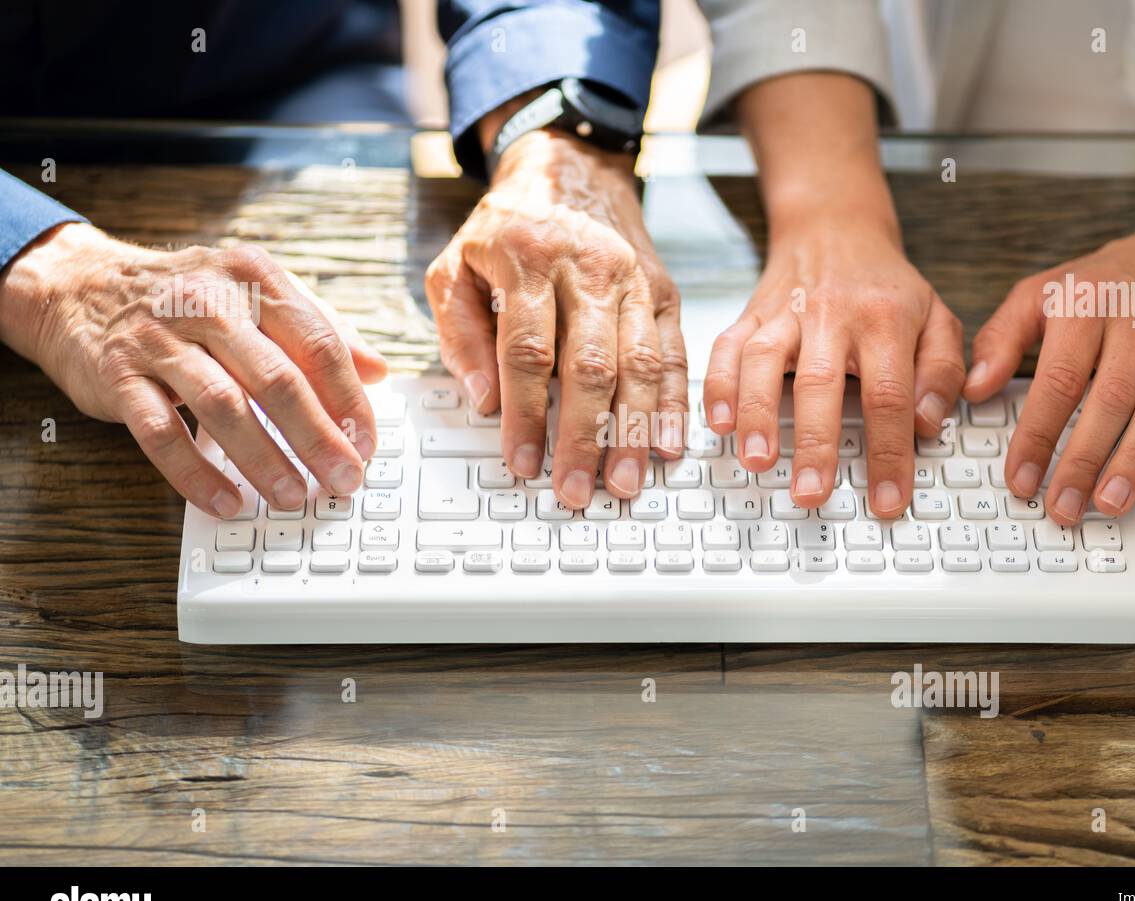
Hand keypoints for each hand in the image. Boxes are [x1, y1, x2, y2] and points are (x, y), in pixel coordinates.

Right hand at [0, 222, 386, 517]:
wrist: (80, 287)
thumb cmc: (188, 300)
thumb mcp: (256, 295)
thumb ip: (319, 328)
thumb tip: (378, 370)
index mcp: (254, 280)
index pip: (317, 342)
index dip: (349, 399)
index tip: (368, 442)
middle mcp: (208, 302)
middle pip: (277, 378)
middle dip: (318, 437)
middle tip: (344, 478)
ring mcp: (159, 339)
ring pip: (223, 406)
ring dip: (264, 459)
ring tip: (292, 496)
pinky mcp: (118, 376)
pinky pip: (161, 434)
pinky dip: (196, 474)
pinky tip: (227, 502)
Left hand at [425, 129, 685, 509]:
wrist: (569, 169)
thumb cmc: (505, 228)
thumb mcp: (454, 266)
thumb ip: (460, 335)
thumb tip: (485, 401)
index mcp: (528, 258)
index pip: (529, 351)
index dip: (526, 415)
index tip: (522, 462)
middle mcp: (588, 266)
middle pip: (592, 365)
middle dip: (585, 437)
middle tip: (577, 490)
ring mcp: (633, 279)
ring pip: (640, 364)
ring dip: (635, 432)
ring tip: (626, 482)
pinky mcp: (662, 290)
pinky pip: (673, 353)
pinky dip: (673, 404)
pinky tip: (669, 443)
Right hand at [703, 217, 964, 515]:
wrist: (835, 227)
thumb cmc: (886, 286)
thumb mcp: (937, 317)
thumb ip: (942, 371)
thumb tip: (930, 424)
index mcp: (885, 319)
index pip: (890, 394)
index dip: (889, 452)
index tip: (887, 500)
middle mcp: (831, 314)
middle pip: (821, 383)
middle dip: (814, 443)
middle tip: (811, 493)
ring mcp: (785, 313)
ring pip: (763, 361)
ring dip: (756, 414)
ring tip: (757, 461)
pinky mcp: (751, 314)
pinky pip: (726, 348)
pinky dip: (717, 386)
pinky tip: (718, 423)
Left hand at [965, 221, 1134, 524]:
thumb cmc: (1104, 285)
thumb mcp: (1041, 293)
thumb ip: (1001, 339)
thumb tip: (973, 389)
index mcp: (1086, 307)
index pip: (1058, 381)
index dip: (1037, 435)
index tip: (1019, 478)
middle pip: (1109, 401)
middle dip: (1083, 461)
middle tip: (1061, 507)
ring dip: (1132, 462)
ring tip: (1107, 504)